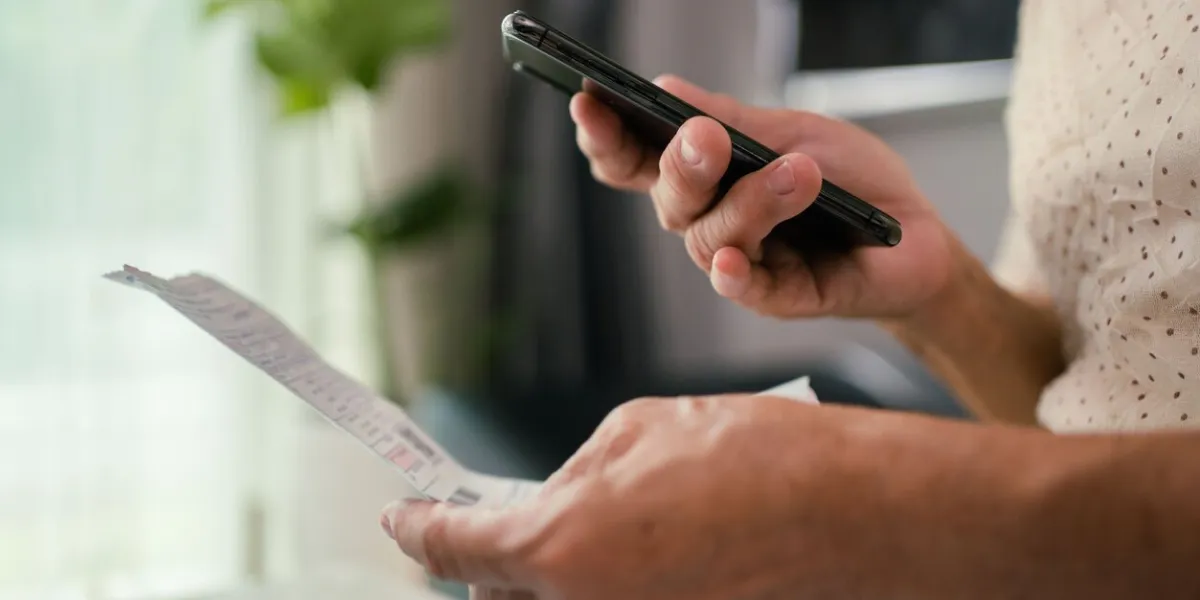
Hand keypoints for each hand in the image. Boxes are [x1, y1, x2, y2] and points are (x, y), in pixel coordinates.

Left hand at [379, 395, 1038, 599]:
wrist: (868, 518)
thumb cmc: (765, 461)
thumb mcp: (645, 429)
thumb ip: (577, 472)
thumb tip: (554, 497)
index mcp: (564, 547)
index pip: (455, 549)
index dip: (421, 531)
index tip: (407, 518)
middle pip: (499, 598)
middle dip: (488, 563)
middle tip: (499, 523)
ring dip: (552, 579)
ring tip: (595, 532)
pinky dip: (606, 587)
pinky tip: (642, 553)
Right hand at [570, 75, 956, 318]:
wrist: (918, 235)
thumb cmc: (852, 182)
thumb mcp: (795, 133)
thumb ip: (732, 119)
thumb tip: (663, 90)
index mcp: (708, 177)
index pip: (638, 162)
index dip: (606, 138)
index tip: (587, 103)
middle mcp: (713, 220)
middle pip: (670, 201)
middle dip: (683, 167)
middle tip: (707, 138)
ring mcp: (743, 262)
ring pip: (711, 239)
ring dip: (749, 204)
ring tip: (800, 174)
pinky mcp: (781, 298)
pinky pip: (745, 290)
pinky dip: (735, 276)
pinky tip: (735, 260)